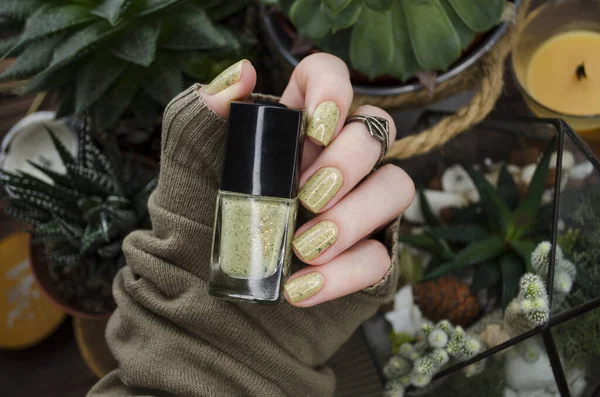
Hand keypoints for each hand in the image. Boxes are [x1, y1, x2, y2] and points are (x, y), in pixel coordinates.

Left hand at [200, 54, 414, 306]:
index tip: (316, 126)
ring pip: (396, 188)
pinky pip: (380, 258)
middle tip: (307, 195)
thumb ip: (198, 116)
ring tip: (304, 245)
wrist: (195, 292)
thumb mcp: (186, 166)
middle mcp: (334, 159)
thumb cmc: (193, 220)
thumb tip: (240, 75)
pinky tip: (301, 287)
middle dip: (349, 159)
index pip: (330, 78)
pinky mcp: (365, 256)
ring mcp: (357, 206)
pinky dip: (343, 273)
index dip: (334, 89)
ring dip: (355, 215)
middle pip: (377, 130)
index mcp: (293, 126)